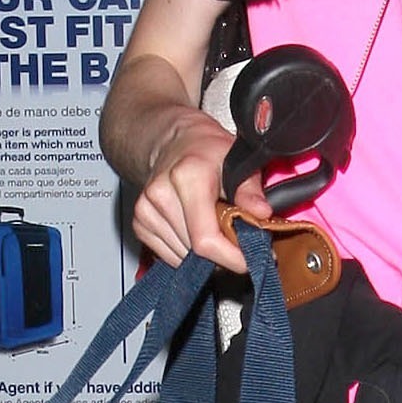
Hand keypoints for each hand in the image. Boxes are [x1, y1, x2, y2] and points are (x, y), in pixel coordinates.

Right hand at [131, 107, 271, 272]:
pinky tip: (195, 231)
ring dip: (204, 254)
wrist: (175, 142)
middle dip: (222, 253)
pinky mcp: (140, 222)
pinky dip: (186, 252)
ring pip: (182, 257)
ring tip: (215, 229)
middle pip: (194, 251)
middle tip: (237, 240)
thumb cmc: (207, 151)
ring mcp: (146, 210)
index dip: (230, 257)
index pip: (205, 239)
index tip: (249, 260)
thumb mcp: (237, 161)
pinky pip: (168, 255)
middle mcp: (161, 195)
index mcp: (187, 178)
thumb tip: (262, 214)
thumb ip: (250, 189)